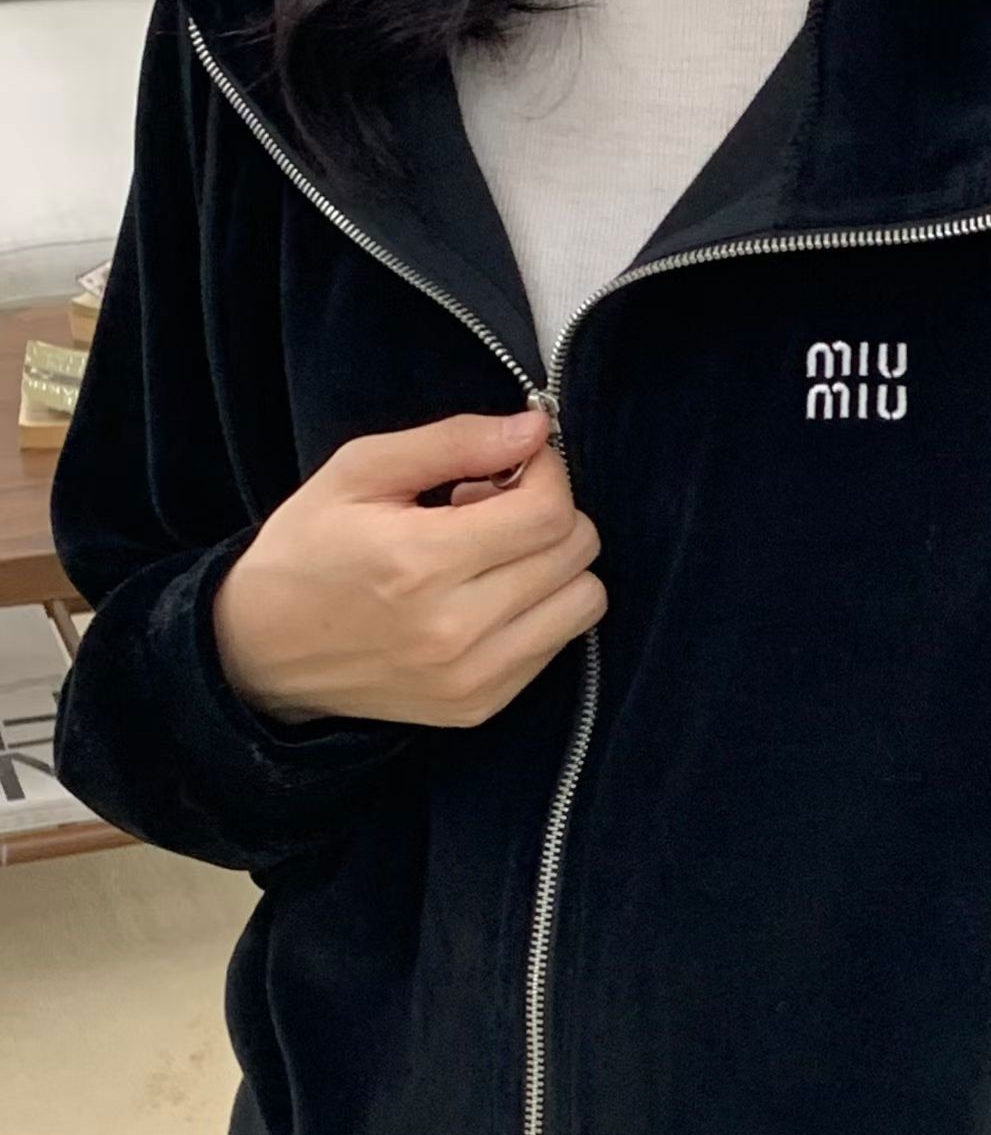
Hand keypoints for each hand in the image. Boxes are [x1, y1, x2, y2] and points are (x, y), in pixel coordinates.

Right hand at [211, 407, 606, 728]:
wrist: (262, 651)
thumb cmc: (308, 549)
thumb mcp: (359, 471)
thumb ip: (452, 442)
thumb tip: (533, 429)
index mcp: (421, 562)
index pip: (549, 514)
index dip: (548, 474)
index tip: (518, 462)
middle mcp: (455, 630)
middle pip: (575, 554)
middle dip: (550, 513)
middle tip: (494, 505)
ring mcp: (473, 677)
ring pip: (583, 602)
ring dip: (555, 565)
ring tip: (494, 554)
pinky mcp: (481, 705)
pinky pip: (558, 644)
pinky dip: (540, 610)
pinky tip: (486, 594)